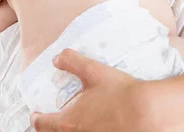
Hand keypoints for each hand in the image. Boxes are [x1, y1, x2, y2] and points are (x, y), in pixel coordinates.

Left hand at [30, 49, 153, 131]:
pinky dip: (87, 131)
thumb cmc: (119, 92)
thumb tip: (56, 58)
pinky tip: (96, 125)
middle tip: (52, 122)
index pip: (43, 124)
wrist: (148, 113)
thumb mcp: (93, 71)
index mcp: (68, 122)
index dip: (37, 119)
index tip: (35, 115)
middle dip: (52, 129)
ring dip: (71, 130)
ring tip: (75, 124)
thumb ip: (71, 62)